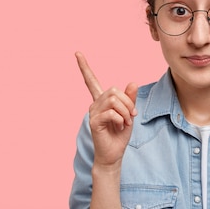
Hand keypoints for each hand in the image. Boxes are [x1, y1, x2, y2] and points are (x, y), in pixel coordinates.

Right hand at [75, 52, 137, 166]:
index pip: (91, 81)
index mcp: (102, 101)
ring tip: (126, 122)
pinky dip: (121, 119)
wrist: (113, 155)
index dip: (84, 67)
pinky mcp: (94, 122)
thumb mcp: (129, 114)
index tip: (77, 53)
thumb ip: (130, 99)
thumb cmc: (119, 135)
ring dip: (125, 111)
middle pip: (113, 90)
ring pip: (113, 100)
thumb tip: (132, 82)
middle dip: (127, 102)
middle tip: (131, 115)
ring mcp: (92, 113)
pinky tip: (120, 127)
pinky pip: (111, 113)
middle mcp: (94, 104)